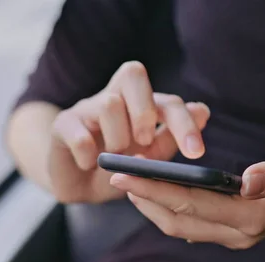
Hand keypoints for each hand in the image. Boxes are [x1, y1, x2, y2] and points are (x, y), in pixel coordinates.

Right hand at [49, 61, 209, 202]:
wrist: (77, 184)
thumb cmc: (117, 168)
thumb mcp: (147, 160)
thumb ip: (170, 138)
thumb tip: (202, 111)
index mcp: (138, 106)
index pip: (166, 101)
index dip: (184, 122)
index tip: (196, 152)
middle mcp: (113, 98)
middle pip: (132, 73)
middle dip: (145, 111)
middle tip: (145, 142)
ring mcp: (86, 109)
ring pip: (108, 103)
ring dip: (117, 138)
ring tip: (114, 159)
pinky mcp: (62, 125)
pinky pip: (78, 133)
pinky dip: (88, 155)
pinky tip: (89, 166)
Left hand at [110, 144, 264, 249]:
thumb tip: (245, 180)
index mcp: (252, 217)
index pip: (192, 203)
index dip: (155, 189)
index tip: (124, 174)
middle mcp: (237, 233)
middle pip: (178, 218)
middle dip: (143, 197)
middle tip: (114, 174)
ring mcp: (232, 236)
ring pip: (180, 225)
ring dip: (151, 205)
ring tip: (128, 181)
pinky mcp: (229, 230)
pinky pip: (189, 224)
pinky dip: (166, 208)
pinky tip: (154, 191)